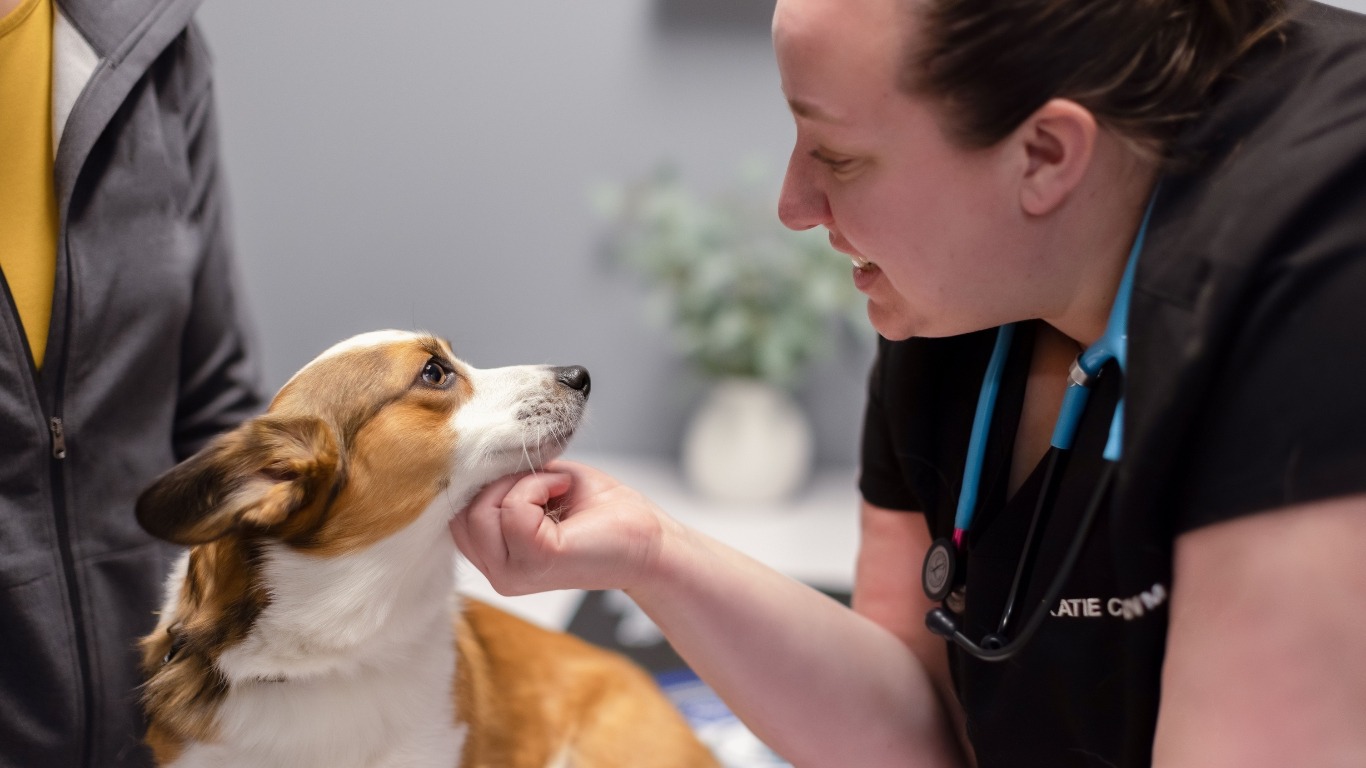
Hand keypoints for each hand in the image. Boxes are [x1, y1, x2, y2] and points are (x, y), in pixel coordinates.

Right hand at [450, 460, 673, 594]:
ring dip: (520, 483)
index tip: (510, 466)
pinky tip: (563, 492)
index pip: (453, 518)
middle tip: (540, 478)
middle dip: (497, 481)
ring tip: (554, 487)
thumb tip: (471, 451)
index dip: (476, 483)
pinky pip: (514, 509)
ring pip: (481, 512)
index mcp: (494, 556)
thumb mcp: (536, 483)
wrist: (648, 536)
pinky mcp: (536, 562)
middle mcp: (498, 572)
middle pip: (461, 514)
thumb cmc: (600, 511)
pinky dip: (538, 486)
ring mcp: (513, 574)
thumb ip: (500, 478)